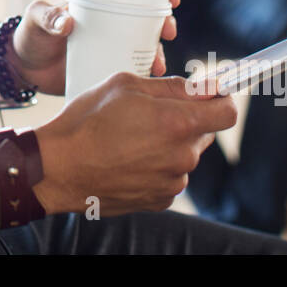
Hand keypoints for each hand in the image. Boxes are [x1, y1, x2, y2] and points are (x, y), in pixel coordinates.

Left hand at [7, 0, 179, 94]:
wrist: (24, 70)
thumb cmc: (30, 36)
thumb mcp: (36, 20)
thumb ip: (47, 16)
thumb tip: (67, 22)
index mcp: (99, 4)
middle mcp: (112, 24)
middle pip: (148, 19)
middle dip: (165, 24)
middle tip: (168, 34)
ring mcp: (112, 47)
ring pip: (146, 47)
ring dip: (159, 53)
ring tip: (157, 66)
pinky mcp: (110, 69)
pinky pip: (134, 70)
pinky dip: (146, 75)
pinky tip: (150, 83)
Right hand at [32, 72, 235, 217]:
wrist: (58, 167)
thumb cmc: (87, 121)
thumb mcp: (125, 85)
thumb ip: (171, 86)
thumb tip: (203, 86)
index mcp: (178, 123)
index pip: (227, 112)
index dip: (221, 99)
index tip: (210, 94)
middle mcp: (182, 156)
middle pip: (205, 132)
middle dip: (188, 119)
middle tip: (153, 113)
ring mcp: (172, 182)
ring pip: (185, 155)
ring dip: (170, 144)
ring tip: (132, 138)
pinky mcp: (160, 200)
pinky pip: (170, 176)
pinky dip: (158, 166)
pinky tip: (129, 158)